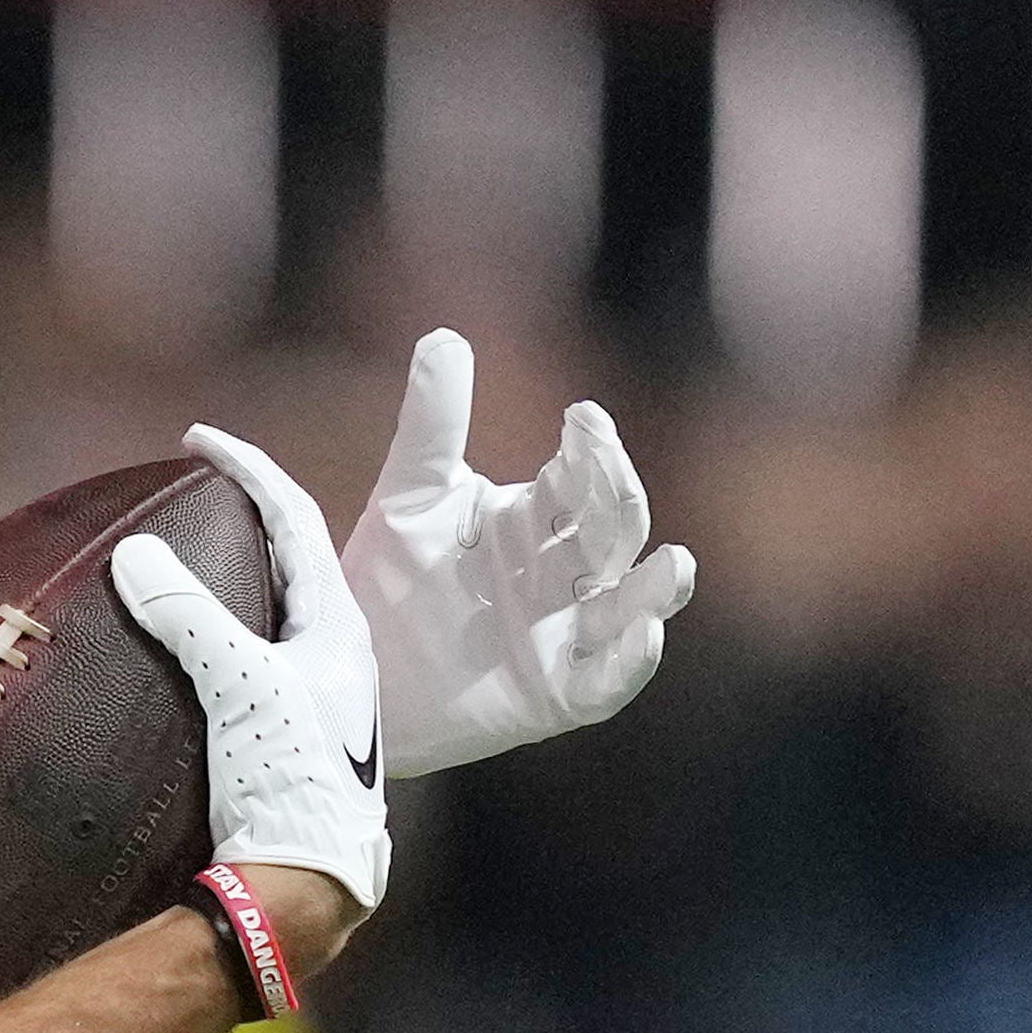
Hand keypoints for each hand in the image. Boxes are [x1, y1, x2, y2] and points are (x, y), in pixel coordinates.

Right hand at [109, 424, 390, 932]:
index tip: (200, 439)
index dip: (249, 469)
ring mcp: (322, 702)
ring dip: (240, 578)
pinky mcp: (297, 742)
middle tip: (201, 491)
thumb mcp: (238, 686)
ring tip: (194, 559)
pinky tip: (198, 653)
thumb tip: (134, 553)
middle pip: (295, 562)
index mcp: (338, 629)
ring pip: (281, 614)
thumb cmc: (290, 782)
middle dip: (248, 518)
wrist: (310, 887)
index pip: (295, 520)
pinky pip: (261, 660)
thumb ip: (187, 616)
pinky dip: (228, 633)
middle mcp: (340, 658)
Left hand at [341, 328, 694, 781]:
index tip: (580, 418)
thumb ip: (434, 424)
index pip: (580, 479)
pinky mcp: (557, 695)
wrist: (355, 672)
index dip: (590, 450)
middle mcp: (564, 574)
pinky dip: (631, 660)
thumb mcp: (409, 498)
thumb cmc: (386, 580)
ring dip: (656, 587)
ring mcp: (566, 635)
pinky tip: (644, 635)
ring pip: (630, 606)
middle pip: (612, 532)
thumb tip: (445, 337)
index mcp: (537, 520)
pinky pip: (608, 681)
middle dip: (614, 495)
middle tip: (599, 459)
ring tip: (676, 563)